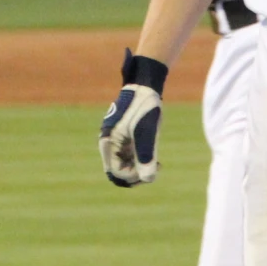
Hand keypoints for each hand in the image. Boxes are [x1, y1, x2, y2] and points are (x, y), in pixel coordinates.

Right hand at [99, 49, 168, 186]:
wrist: (145, 85)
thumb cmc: (144, 107)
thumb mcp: (147, 133)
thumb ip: (147, 156)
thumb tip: (148, 179)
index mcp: (108, 143)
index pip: (117, 172)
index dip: (134, 175)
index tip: (152, 167)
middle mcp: (109, 144)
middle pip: (119, 171)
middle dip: (136, 174)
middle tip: (155, 169)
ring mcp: (116, 140)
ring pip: (125, 165)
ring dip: (140, 168)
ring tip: (158, 164)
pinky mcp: (124, 137)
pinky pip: (130, 156)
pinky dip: (141, 159)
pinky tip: (156, 158)